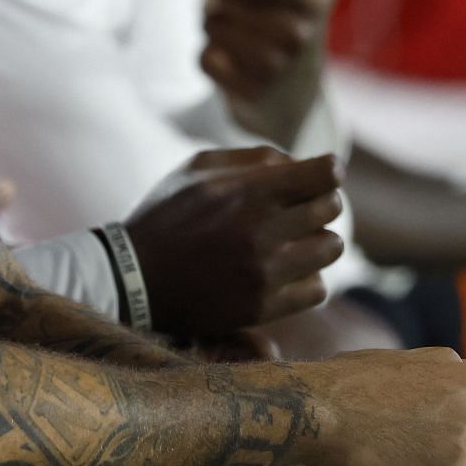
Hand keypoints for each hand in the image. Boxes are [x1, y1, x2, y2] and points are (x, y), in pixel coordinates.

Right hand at [125, 148, 343, 338]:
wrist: (133, 278)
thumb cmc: (166, 214)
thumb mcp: (196, 169)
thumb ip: (251, 158)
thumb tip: (296, 163)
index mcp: (248, 192)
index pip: (325, 175)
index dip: (327, 171)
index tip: (320, 176)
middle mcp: (262, 231)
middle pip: (331, 208)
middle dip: (321, 202)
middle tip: (301, 208)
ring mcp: (264, 273)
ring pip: (331, 248)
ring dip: (319, 240)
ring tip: (296, 241)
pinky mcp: (262, 307)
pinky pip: (317, 289)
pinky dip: (308, 278)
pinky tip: (287, 271)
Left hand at [203, 0, 339, 146]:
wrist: (294, 100)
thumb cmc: (303, 23)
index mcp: (312, 1)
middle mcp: (297, 35)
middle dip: (220, 0)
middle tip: (240, 13)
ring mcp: (274, 67)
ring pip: (210, 25)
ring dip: (212, 27)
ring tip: (235, 36)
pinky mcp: (249, 92)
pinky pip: (204, 58)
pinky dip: (208, 57)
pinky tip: (230, 63)